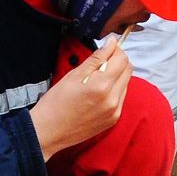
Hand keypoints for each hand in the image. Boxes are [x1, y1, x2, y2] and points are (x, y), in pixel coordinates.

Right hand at [28, 35, 130, 156]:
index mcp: (102, 86)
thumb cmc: (55, 104)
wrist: (48, 132)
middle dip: (117, 62)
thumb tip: (111, 43)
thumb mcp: (73, 75)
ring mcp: (114, 111)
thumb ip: (96, 58)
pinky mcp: (113, 120)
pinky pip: (121, 98)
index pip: (122, 59)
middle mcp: (113, 100)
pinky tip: (97, 92)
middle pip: (128, 71)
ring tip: (96, 79)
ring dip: (116, 76)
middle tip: (100, 62)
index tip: (107, 49)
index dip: (116, 50)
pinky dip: (113, 90)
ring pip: (125, 84)